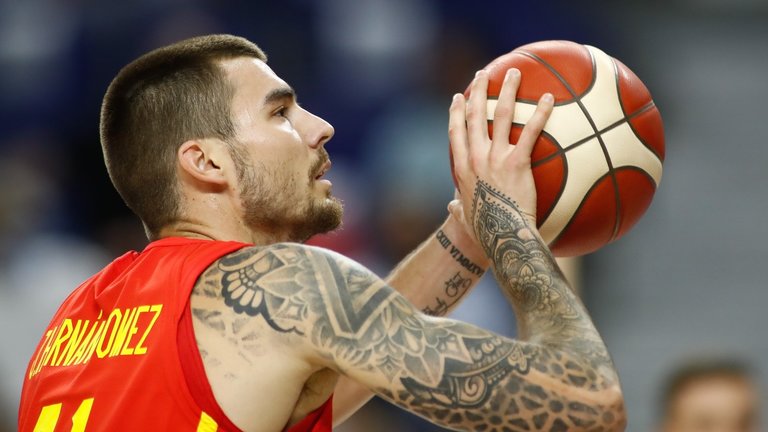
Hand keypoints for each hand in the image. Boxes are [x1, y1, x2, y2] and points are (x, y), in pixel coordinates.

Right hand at [449, 69, 553, 231]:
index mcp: (463, 169)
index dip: (456, 113)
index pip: (456, 133)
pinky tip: (550, 98)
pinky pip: (531, 132)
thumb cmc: (484, 234)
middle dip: (479, 92)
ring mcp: (495, 158)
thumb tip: (451, 208)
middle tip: (483, 75)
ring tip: (514, 73)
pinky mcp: (517, 162)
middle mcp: (476, 158)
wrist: (501, 237)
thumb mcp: (464, 219)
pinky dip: (541, 113)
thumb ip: (457, 209)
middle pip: (475, 116)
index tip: (458, 98)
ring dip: (508, 90)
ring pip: (502, 115)